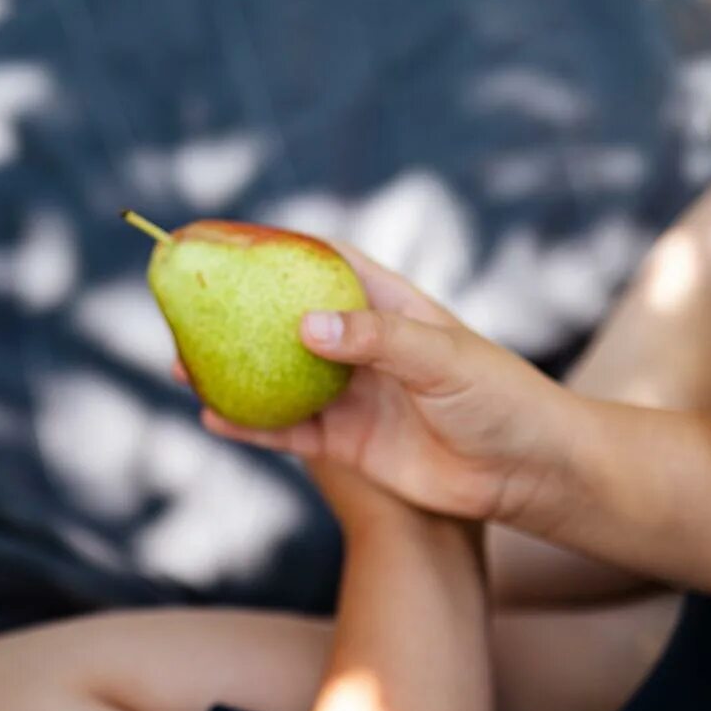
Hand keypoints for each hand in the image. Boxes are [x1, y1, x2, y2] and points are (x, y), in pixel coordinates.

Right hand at [189, 244, 574, 524]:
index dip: (273, 246)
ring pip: (275, 378)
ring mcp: (351, 394)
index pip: (322, 261)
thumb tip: (304, 326)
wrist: (529, 473)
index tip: (222, 238)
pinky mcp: (347, 443)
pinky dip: (249, 425)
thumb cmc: (501, 398)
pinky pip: (287, 432)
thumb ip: (376, 339)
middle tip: (184, 305)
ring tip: (181, 363)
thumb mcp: (443, 356)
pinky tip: (212, 417)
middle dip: (234, 313)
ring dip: (230, 372)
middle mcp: (361, 346)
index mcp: (387, 304)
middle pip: (282, 321)